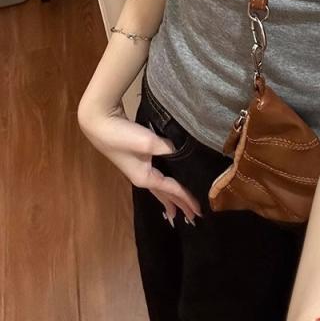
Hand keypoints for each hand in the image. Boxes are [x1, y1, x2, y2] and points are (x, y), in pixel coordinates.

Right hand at [77, 99, 201, 223]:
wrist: (99, 122)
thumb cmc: (124, 136)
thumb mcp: (149, 143)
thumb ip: (169, 149)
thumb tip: (182, 152)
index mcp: (146, 177)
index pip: (172, 190)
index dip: (187, 199)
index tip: (200, 211)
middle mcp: (141, 177)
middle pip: (164, 194)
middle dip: (178, 204)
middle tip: (192, 216)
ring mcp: (137, 169)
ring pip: (159, 187)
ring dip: (170, 197)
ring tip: (177, 207)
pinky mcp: (135, 159)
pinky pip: (154, 177)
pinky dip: (163, 185)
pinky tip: (164, 182)